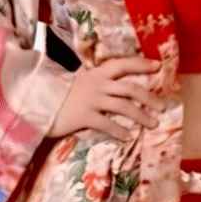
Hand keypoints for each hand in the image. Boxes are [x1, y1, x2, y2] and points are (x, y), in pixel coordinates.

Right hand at [47, 56, 164, 140]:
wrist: (38, 103)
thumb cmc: (63, 93)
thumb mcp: (82, 81)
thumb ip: (100, 81)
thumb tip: (121, 85)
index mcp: (97, 73)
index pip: (123, 64)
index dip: (141, 64)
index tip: (157, 66)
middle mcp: (97, 84)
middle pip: (130, 88)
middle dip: (149, 97)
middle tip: (162, 106)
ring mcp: (91, 100)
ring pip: (123, 106)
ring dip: (141, 115)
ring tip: (153, 124)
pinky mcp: (84, 116)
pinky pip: (106, 124)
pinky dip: (119, 131)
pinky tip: (128, 137)